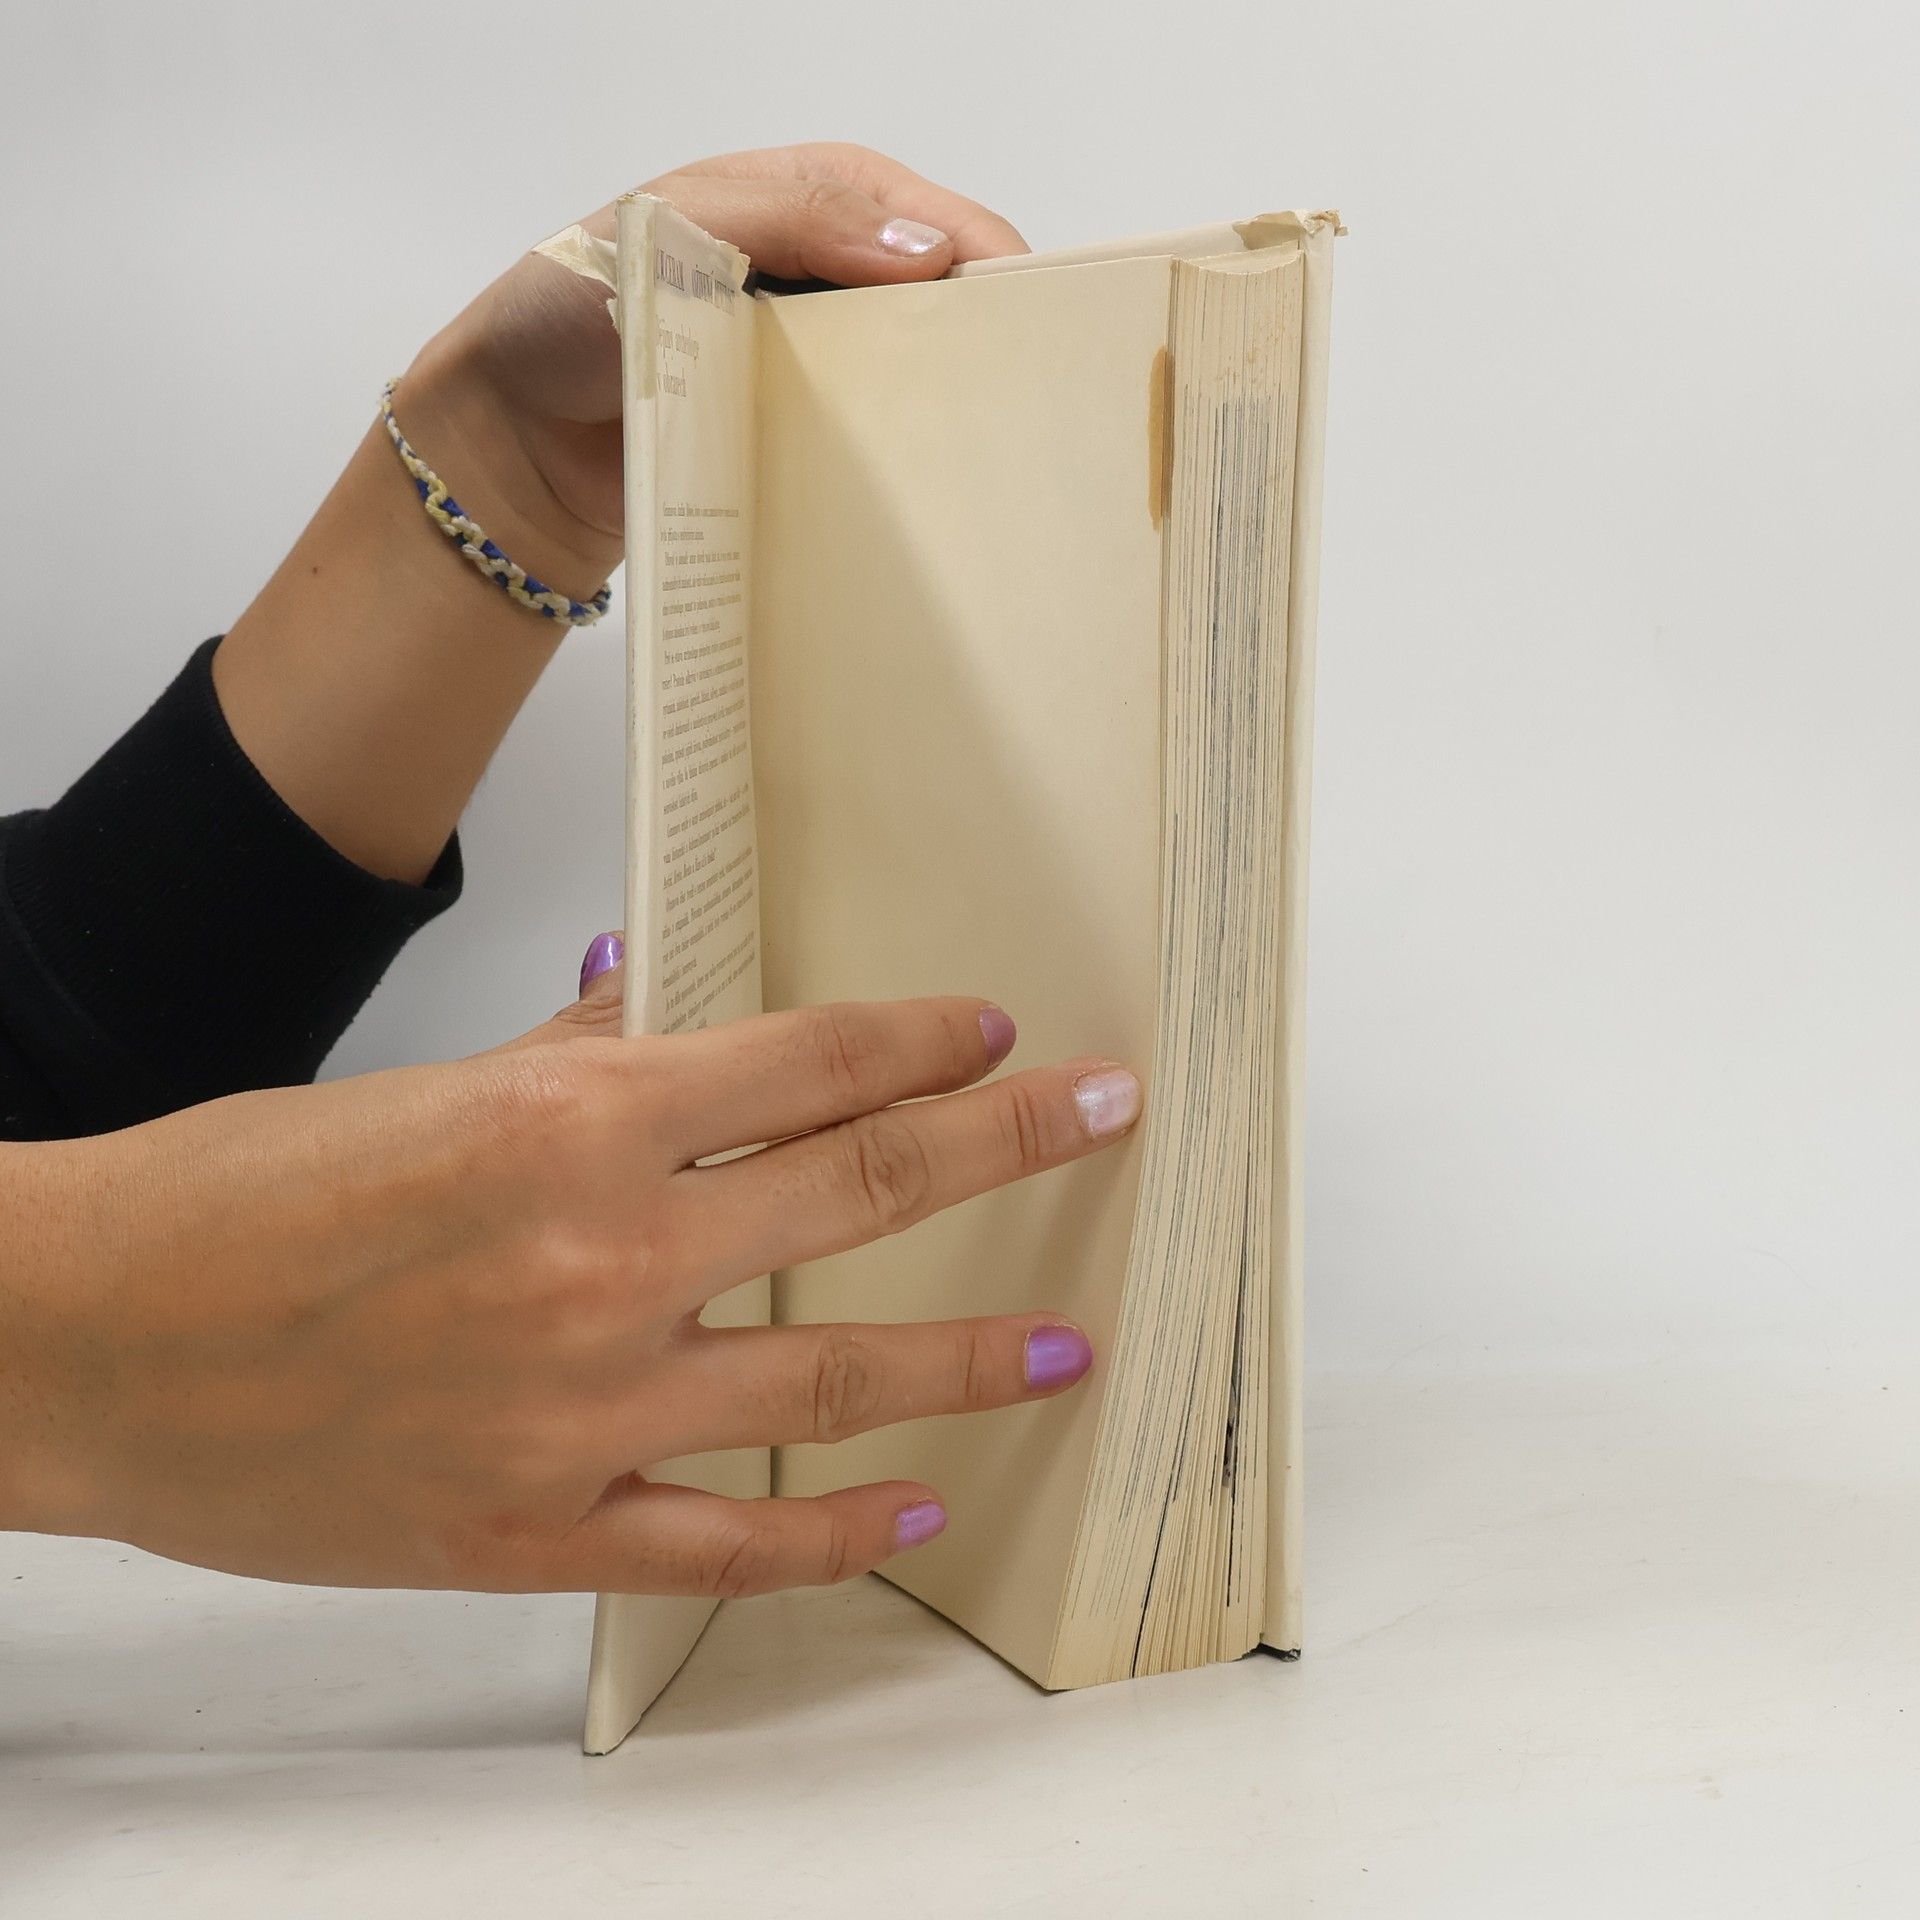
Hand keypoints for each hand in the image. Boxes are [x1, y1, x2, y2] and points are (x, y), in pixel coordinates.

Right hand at [0, 955, 1138, 1596]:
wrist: (84, 1344)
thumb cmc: (231, 1202)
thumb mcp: (417, 1090)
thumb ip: (568, 1055)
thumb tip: (656, 1004)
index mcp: (570, 1124)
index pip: (809, 1063)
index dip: (922, 1043)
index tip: (994, 1034)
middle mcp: (601, 1259)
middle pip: (861, 1191)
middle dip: (1007, 1144)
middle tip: (1104, 1116)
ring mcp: (581, 1408)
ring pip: (833, 1380)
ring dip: (970, 1357)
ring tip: (1065, 1344)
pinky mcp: (533, 1527)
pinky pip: (728, 1543)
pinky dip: (836, 1533)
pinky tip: (919, 1511)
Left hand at [399, 144, 1029, 596]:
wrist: (512, 441)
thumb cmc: (567, 314)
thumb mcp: (668, 228)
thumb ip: (791, 218)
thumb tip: (922, 252)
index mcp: (809, 200)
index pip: (935, 221)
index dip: (992, 264)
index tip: (1034, 320)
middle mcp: (825, 278)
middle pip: (945, 303)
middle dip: (989, 342)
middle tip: (1030, 397)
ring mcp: (817, 362)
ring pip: (920, 379)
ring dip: (954, 409)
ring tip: (998, 451)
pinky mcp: (804, 436)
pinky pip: (875, 445)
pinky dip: (906, 461)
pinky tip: (930, 486)